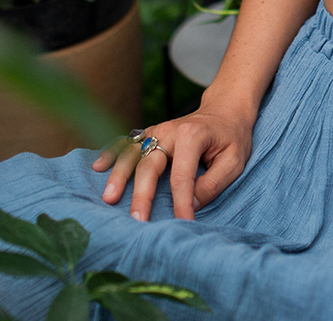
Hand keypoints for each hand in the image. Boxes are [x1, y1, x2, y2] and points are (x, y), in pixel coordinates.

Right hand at [92, 100, 254, 221]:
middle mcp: (170, 130)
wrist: (225, 109)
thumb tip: (190, 205)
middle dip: (142, 194)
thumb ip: (213, 183)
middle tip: (137, 220)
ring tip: (109, 198)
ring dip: (119, 175)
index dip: (181, 203)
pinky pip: (127, 143)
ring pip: (132, 153)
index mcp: (192, 136)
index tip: (183, 224)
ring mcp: (157, 130)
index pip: (182, 176)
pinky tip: (98, 167)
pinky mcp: (150, 133)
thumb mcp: (234, 161)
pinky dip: (111, 153)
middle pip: (150, 164)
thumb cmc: (232, 137)